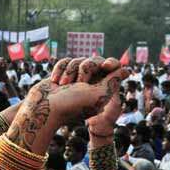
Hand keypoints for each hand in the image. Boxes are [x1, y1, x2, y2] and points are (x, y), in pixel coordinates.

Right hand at [9, 57, 128, 149]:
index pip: (112, 68)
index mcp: (101, 89)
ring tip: (63, 85)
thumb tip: (126, 70)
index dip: (110, 63)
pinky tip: (55, 82)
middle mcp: (89, 84)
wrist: (43, 109)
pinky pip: (64, 61)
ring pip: (77, 60)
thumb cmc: (71, 104)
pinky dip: (59, 69)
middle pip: (94, 60)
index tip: (106, 65)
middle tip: (80, 82)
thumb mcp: (97, 95)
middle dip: (86, 67)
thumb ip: (113, 81)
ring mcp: (74, 80)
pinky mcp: (61, 76)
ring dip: (70, 70)